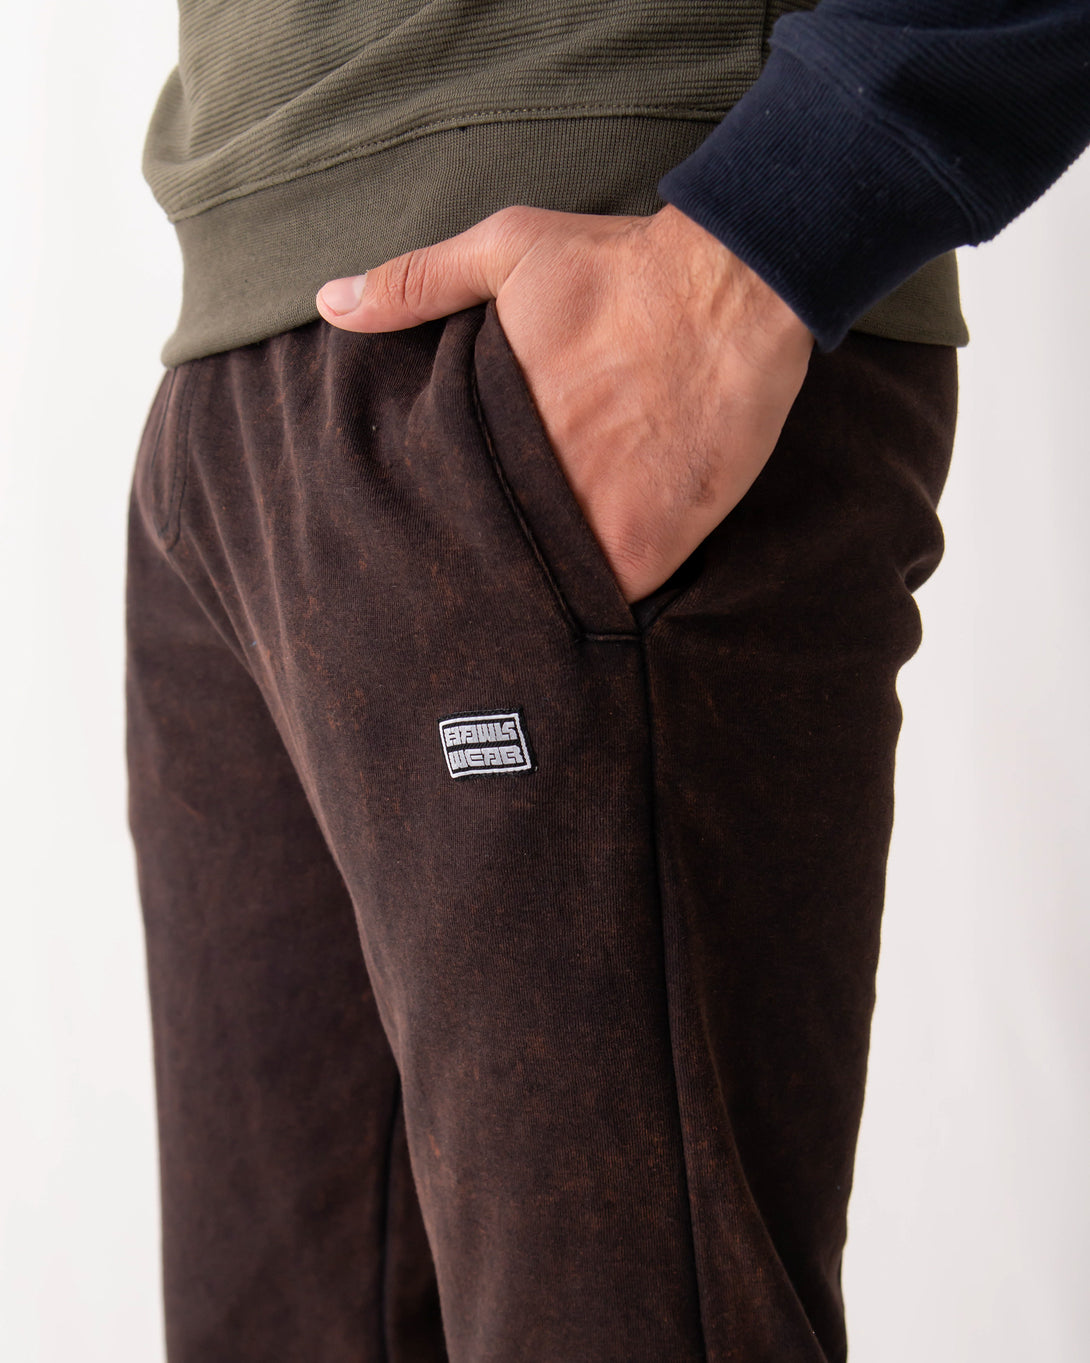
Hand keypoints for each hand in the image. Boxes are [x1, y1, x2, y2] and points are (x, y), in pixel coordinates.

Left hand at [316, 204, 813, 603]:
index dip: (428, 525)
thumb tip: (329, 303)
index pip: (432, 500)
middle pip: (483, 552)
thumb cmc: (623, 267)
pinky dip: (591, 607)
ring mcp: (590, 522)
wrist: (737, 288)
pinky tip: (575, 612)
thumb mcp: (508, 250)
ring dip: (530, 595)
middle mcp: (531, 482)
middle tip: (454, 601)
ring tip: (510, 619)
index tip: (417, 543)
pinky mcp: (648, 548)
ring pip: (539, 587)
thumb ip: (417, 283)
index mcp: (486, 425)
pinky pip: (605, 603)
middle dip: (473, 568)